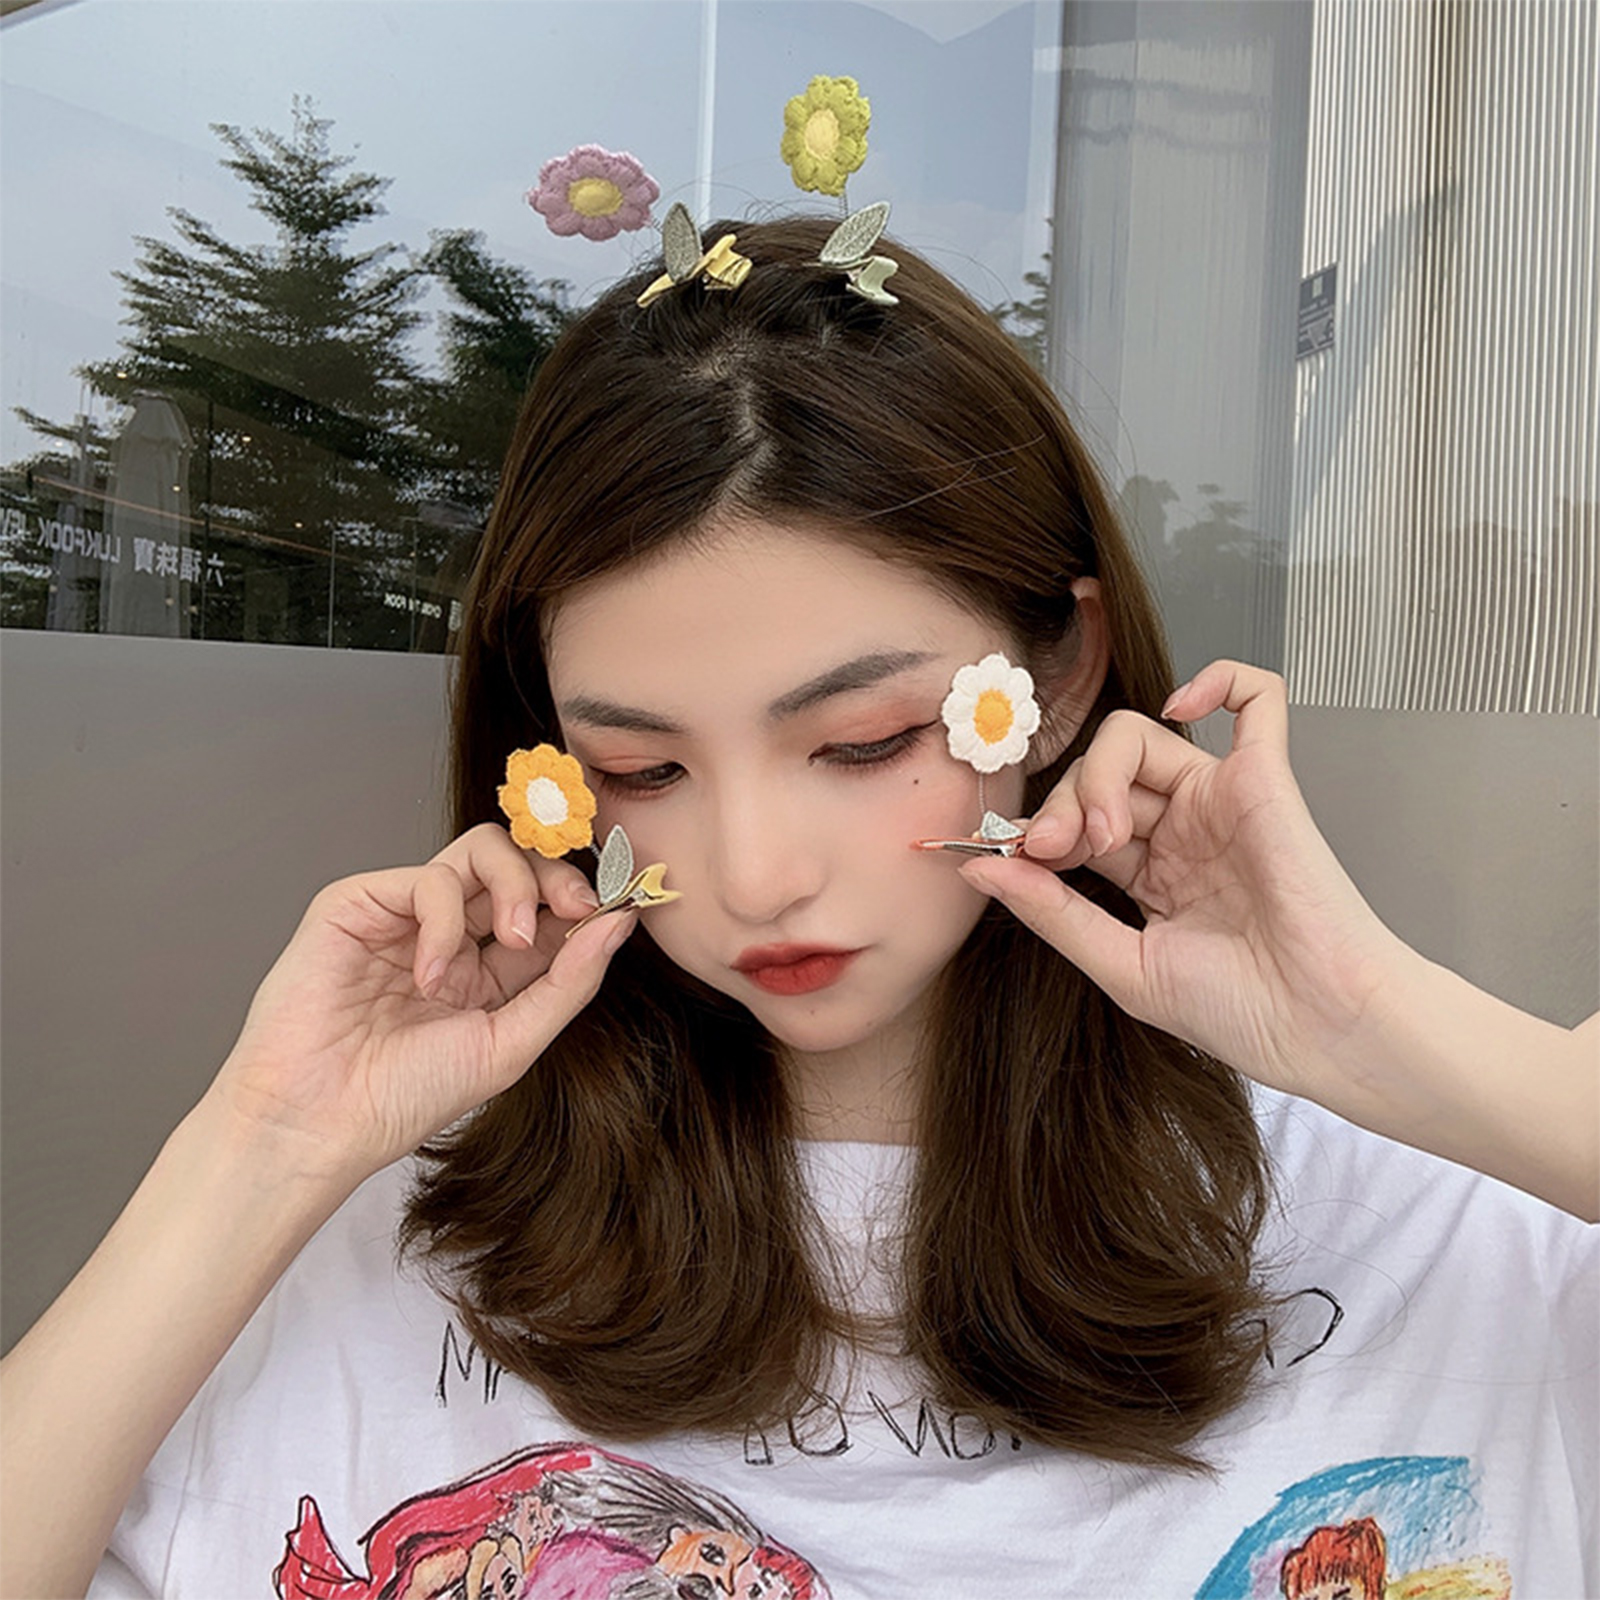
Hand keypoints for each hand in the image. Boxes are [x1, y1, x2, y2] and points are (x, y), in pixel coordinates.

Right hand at [206, 823, 632, 1189]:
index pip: (549, 908)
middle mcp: (451, 933)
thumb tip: (622, 922)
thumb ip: (570, 980)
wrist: (319, 1121)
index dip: (585, 899)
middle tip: (577, 908)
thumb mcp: (511, 1042)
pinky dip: (445, 921)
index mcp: (490, 968)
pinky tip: (430, 977)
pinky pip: (429, 879)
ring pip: (481, 849)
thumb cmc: (404, 1095)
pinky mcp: (359, 902)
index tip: (615, 910)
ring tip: (511, 940)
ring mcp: (405, 914)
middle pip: (521, 862)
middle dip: (559, 876)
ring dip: (514, 886)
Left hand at [962, 661, 1399, 1101]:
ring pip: (1139, 736)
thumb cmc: (1240, 1012)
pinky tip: (1183, 703)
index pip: (1073, 820)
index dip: (1037, 831)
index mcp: (1150, 873)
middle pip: (1096, 774)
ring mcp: (1221, 801)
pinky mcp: (1266, 780)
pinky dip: (1222, 679)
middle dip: (1060, 805)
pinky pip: (1258, 699)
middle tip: (1051, 850)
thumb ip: (1052, 914)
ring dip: (1100, 772)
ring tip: (1100, 832)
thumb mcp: (1122, 965)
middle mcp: (1181, 830)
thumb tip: (977, 870)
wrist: (1320, 1027)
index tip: (1014, 861)